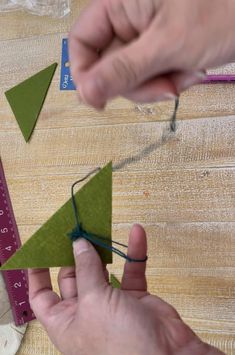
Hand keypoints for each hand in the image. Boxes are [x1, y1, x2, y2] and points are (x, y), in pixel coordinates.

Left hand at [29, 224, 222, 354]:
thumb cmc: (119, 342)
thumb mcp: (94, 302)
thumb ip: (86, 269)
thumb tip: (78, 244)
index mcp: (65, 321)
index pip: (42, 296)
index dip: (38, 274)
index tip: (40, 249)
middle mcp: (86, 312)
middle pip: (74, 276)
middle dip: (75, 253)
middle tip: (76, 229)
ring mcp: (111, 304)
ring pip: (103, 271)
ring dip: (104, 250)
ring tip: (100, 226)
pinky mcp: (135, 298)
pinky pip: (132, 271)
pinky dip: (135, 253)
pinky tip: (137, 233)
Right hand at [69, 0, 234, 108]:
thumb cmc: (221, 12)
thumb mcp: (167, 45)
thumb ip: (123, 70)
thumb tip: (85, 93)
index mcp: (120, 2)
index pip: (81, 41)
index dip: (85, 73)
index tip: (98, 100)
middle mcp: (128, 18)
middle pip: (108, 65)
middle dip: (136, 84)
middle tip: (163, 88)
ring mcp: (144, 35)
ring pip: (131, 76)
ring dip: (156, 85)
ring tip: (184, 76)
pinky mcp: (160, 48)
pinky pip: (150, 77)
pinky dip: (169, 81)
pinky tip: (189, 73)